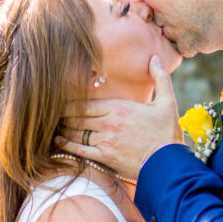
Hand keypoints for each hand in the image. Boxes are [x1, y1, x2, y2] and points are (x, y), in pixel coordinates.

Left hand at [59, 56, 182, 180]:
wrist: (169, 163)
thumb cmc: (167, 133)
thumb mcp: (168, 102)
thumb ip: (160, 78)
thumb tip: (156, 58)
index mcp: (119, 107)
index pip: (85, 103)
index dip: (69, 104)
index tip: (60, 103)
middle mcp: (108, 122)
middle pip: (77, 117)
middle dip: (63, 116)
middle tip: (54, 115)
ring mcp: (105, 140)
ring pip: (76, 132)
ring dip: (63, 129)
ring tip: (55, 127)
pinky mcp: (105, 157)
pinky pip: (79, 150)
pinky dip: (66, 145)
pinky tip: (58, 142)